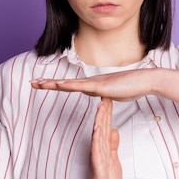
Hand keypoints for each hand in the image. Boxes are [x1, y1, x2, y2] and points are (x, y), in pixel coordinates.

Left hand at [30, 69, 158, 100]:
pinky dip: (69, 85)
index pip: (71, 86)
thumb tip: (102, 98)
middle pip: (66, 83)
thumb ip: (106, 96)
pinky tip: (58, 84)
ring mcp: (96, 83)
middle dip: (48, 83)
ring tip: (38, 83)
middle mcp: (92, 82)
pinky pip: (82, 87)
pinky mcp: (102, 86)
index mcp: (94, 85)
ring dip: (53, 84)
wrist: (146, 80)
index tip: (44, 84)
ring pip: (70, 84)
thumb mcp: (115, 95)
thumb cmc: (134, 87)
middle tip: (32, 83)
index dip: (57, 85)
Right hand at [83, 97, 121, 178]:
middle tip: (104, 95)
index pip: (105, 127)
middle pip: (102, 127)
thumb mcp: (113, 160)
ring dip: (100, 121)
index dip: (107, 113)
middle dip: (104, 112)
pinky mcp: (98, 168)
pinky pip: (97, 152)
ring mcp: (97, 158)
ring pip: (98, 136)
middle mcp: (99, 150)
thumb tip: (114, 130)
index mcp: (103, 148)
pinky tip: (97, 130)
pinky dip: (97, 140)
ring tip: (101, 107)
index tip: (109, 98)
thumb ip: (112, 145)